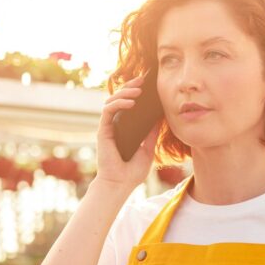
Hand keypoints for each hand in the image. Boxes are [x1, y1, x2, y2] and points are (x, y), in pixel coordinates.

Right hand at [94, 72, 161, 190]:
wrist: (120, 184)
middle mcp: (115, 125)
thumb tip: (161, 118)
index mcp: (125, 128)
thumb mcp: (148, 149)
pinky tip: (130, 102)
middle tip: (143, 80)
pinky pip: (108, 111)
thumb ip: (152, 134)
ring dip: (124, 92)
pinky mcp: (103, 131)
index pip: (129, 104)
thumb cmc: (132, 171)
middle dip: (130, 86)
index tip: (147, 83)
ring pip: (112, 101)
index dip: (136, 91)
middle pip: (119, 98)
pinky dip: (118, 103)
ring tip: (138, 90)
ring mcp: (108, 127)